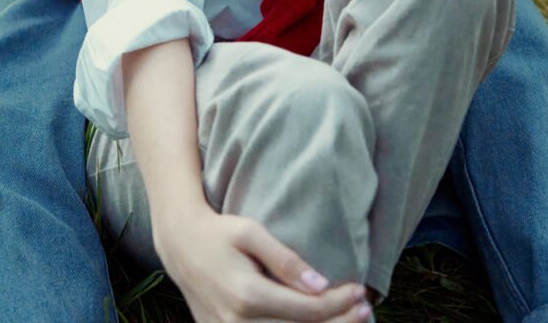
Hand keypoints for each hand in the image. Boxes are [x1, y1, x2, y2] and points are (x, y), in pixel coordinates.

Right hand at [157, 205, 371, 322]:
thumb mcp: (251, 232)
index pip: (307, 310)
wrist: (181, 247)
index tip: (360, 289)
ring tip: (351, 319)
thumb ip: (285, 259)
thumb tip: (320, 284)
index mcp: (248, 296)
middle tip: (366, 308)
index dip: (338, 303)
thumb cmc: (220, 232)